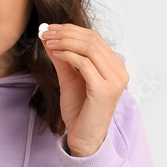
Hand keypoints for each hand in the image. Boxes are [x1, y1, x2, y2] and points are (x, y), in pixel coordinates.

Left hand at [40, 24, 128, 156]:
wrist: (83, 137)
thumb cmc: (80, 111)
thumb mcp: (70, 79)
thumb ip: (63, 59)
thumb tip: (51, 38)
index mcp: (115, 68)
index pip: (95, 39)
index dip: (72, 30)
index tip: (52, 29)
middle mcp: (119, 72)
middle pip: (93, 40)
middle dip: (67, 33)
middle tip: (47, 33)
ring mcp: (114, 81)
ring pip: (90, 49)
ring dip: (66, 42)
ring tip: (49, 43)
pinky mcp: (104, 90)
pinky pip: (85, 64)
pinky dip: (68, 55)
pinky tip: (56, 54)